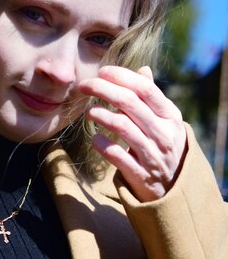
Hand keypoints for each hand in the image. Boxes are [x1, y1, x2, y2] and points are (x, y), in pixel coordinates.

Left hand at [80, 65, 186, 201]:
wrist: (173, 189)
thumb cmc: (162, 144)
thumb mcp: (165, 120)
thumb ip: (152, 96)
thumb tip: (143, 69)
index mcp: (170, 116)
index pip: (145, 89)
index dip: (121, 77)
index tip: (102, 71)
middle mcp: (164, 134)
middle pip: (129, 103)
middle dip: (103, 89)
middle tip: (85, 85)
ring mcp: (153, 155)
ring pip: (122, 126)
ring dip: (100, 114)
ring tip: (89, 111)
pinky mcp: (140, 175)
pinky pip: (116, 155)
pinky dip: (102, 144)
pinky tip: (95, 138)